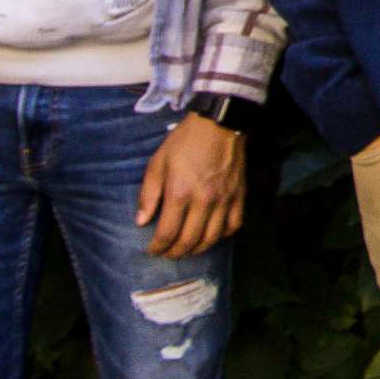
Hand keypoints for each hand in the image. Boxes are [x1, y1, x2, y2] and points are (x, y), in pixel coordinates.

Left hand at [138, 111, 249, 258]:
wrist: (219, 124)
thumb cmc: (184, 142)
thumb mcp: (158, 162)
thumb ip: (149, 194)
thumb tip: (141, 221)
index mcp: (180, 193)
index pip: (167, 232)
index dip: (158, 247)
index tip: (152, 250)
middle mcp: (203, 201)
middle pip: (189, 240)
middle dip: (175, 253)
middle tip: (167, 254)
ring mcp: (224, 200)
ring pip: (211, 238)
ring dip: (197, 250)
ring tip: (187, 250)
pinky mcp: (239, 196)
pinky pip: (233, 225)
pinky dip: (222, 236)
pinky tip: (212, 235)